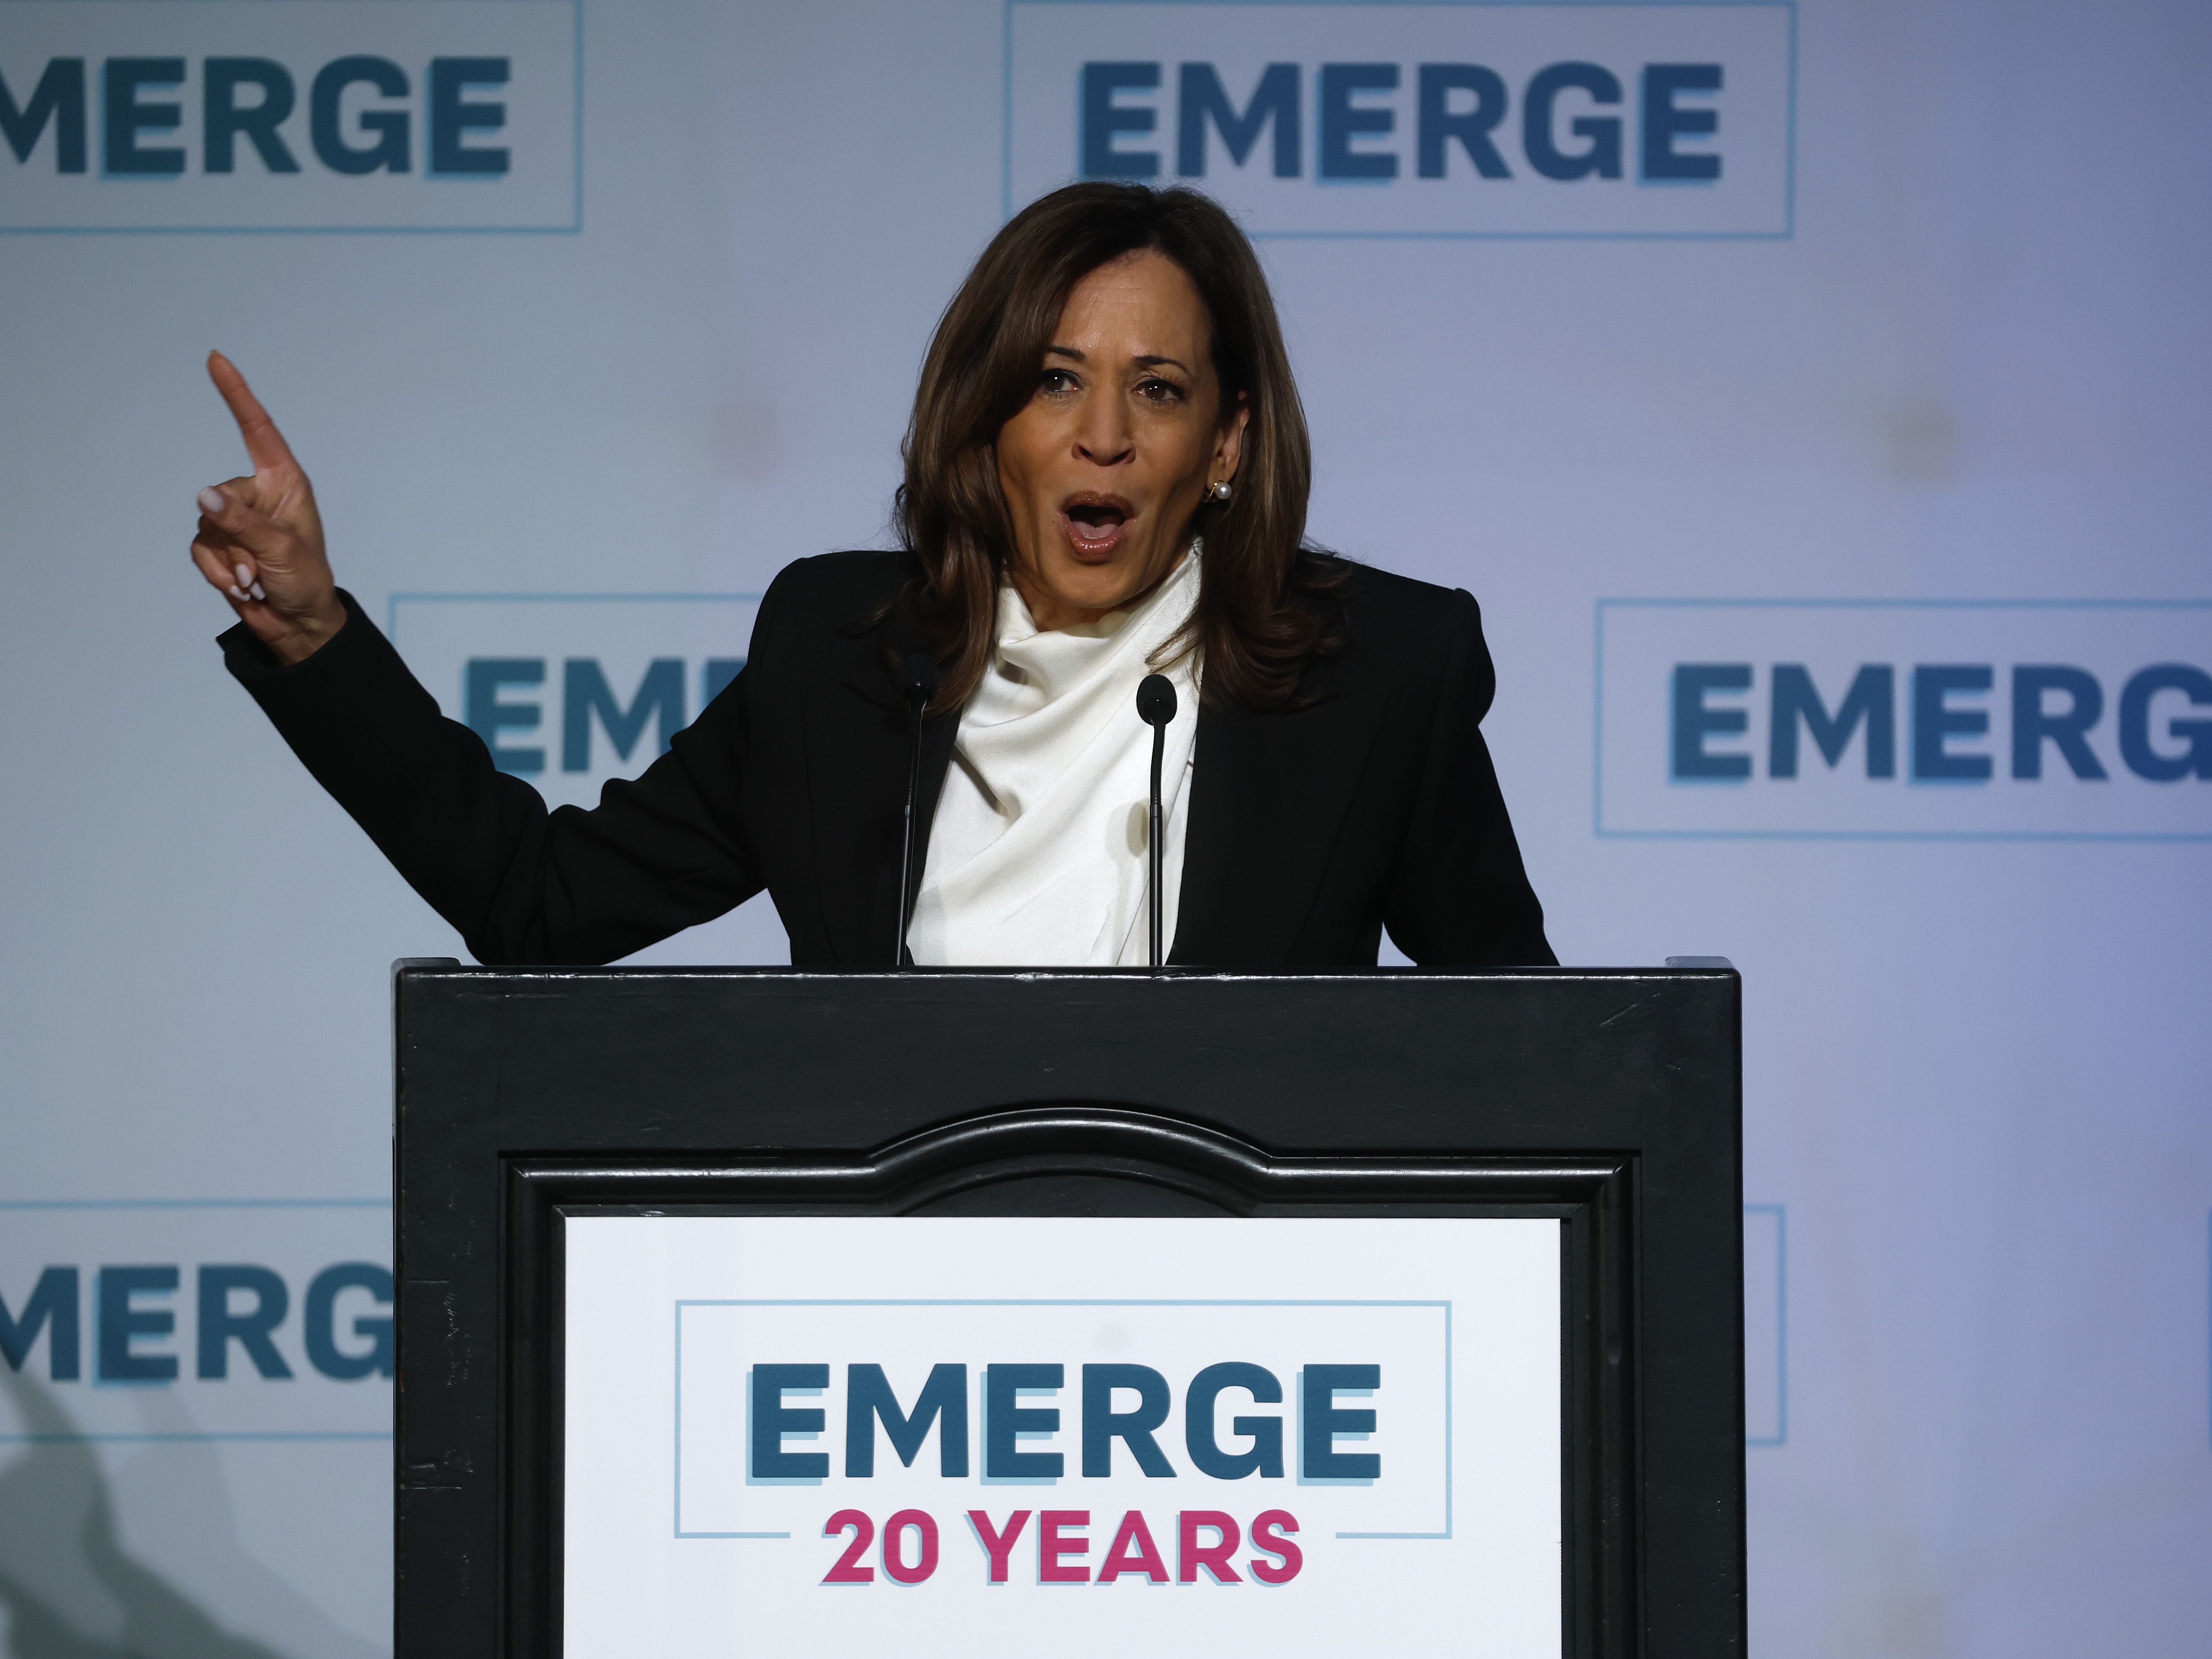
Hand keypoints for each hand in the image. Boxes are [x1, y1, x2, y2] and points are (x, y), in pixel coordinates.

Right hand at [190, 352, 346, 664]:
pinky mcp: (221, 542)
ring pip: (206, 525)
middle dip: (235, 536)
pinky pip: (200, 548)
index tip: (217, 359)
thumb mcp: (281, 549)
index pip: (257, 430)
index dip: (237, 395)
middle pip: (219, 495)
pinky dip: (217, 571)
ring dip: (228, 559)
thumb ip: (241, 522)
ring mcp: (237, 518)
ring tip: (257, 578)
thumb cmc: (306, 581)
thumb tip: (204, 497)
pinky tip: (242, 586)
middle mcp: (259, 495)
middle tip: (260, 565)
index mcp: (286, 483)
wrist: (298, 622)